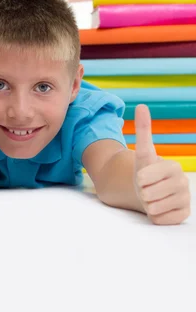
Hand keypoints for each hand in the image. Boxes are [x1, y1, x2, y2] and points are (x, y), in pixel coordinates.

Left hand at [134, 104, 190, 224]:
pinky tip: (159, 208)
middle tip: (147, 189)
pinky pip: (160, 219)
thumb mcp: (143, 153)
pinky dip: (155, 216)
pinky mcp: (183, 216)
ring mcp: (185, 200)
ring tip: (152, 198)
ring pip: (153, 207)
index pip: (145, 177)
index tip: (143, 177)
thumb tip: (141, 105)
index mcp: (173, 167)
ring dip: (147, 204)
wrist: (149, 192)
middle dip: (142, 192)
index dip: (139, 179)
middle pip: (148, 194)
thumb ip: (143, 130)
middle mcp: (184, 183)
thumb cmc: (145, 173)